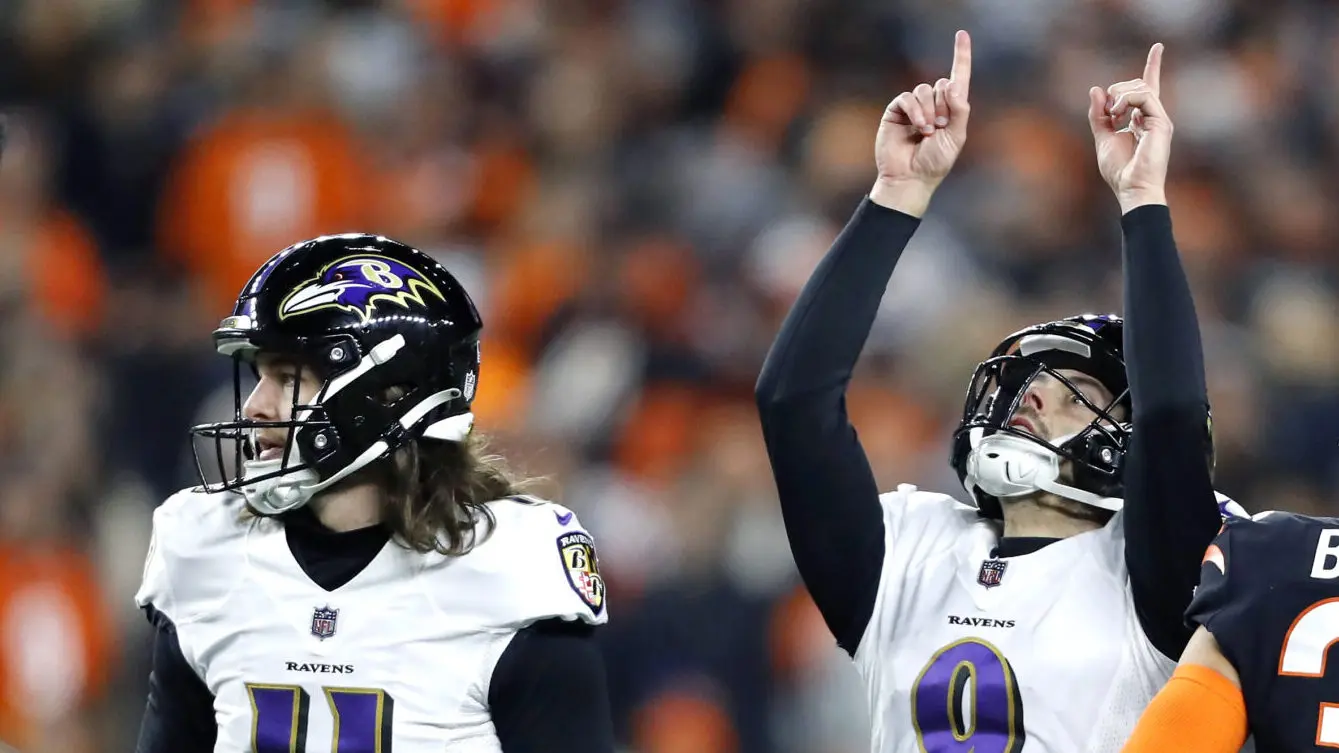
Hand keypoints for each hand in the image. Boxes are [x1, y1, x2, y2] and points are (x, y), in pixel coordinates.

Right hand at [870, 30, 971, 216]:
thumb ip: (959, 110)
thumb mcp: (956, 137)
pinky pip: (907, 98)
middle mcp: (933, 105)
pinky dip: (915, 110)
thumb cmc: (935, 163)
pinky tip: (918, 127)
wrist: (910, 178)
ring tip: (928, 131)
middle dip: (944, 105)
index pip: (958, 77)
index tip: (962, 34)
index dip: (961, 56)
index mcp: (951, 109)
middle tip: (940, 128)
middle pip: (940, 84)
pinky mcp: (896, 111)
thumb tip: (949, 84)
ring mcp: (913, 108)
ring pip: (924, 89)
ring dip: (929, 110)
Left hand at [1088, 43, 1171, 212]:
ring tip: (1112, 115)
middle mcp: (1154, 116)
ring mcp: (1159, 118)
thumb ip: (1099, 115)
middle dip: (1116, 90)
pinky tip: (1118, 115)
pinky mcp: (1162, 122)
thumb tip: (1096, 89)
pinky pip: (1144, 95)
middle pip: (1138, 84)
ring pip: (1141, 86)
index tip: (1158, 47)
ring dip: (1119, 95)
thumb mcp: (1102, 138)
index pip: (1148, 87)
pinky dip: (1126, 100)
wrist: (1131, 188)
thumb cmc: (1119, 170)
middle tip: (1107, 112)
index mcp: (1142, 118)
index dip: (1153, 66)